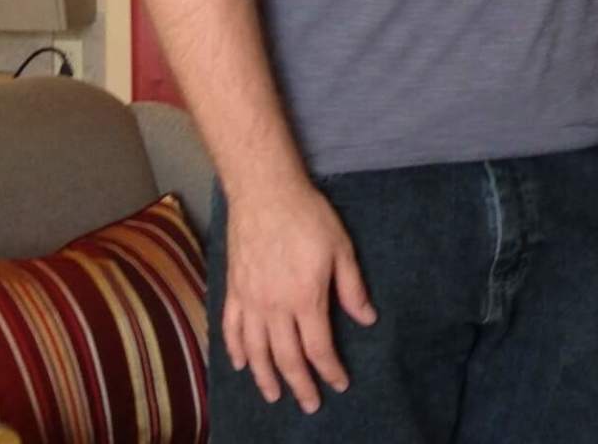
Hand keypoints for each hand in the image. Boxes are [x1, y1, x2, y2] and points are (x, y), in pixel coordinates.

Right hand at [222, 179, 376, 412]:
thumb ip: (352, 288)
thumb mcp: (342, 249)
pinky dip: (235, 351)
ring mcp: (249, 301)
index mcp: (305, 298)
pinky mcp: (233, 291)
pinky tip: (242, 364)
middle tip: (309, 404)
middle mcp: (274, 307)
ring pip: (255, 351)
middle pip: (286, 358)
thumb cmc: (309, 217)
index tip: (340, 384)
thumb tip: (366, 319)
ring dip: (265, 377)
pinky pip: (230, 329)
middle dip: (300, 385)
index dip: (329, 370)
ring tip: (274, 395)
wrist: (266, 194)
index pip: (318, 348)